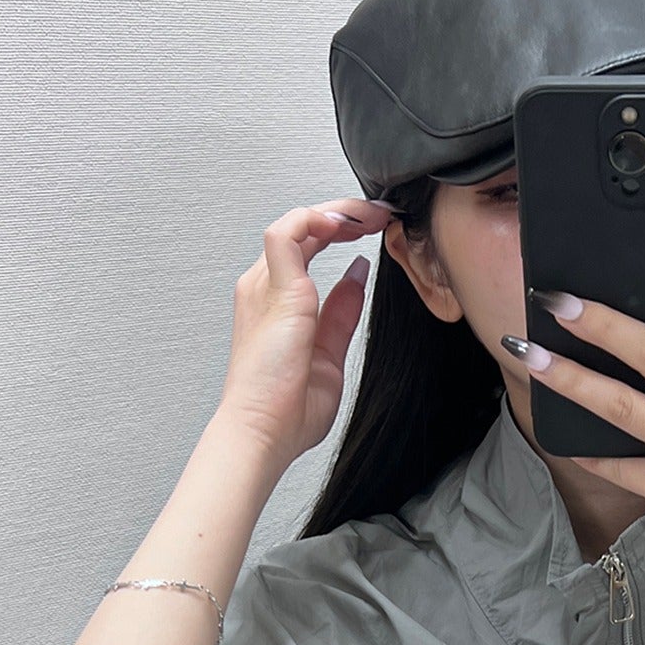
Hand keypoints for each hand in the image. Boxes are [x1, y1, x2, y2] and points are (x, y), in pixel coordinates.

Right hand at [217, 195, 399, 469]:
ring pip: (297, 223)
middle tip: (380, 214)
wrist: (264, 432)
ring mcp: (265, 286)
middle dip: (345, 215)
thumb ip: (341, 313)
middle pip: (303, 229)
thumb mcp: (329, 354)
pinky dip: (315, 220)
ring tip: (370, 214)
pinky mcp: (273, 290)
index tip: (374, 231)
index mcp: (276, 302)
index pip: (307, 247)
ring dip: (337, 212)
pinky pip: (287, 233)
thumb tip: (356, 277)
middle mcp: (265, 288)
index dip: (340, 231)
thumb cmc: (285, 408)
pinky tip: (345, 225)